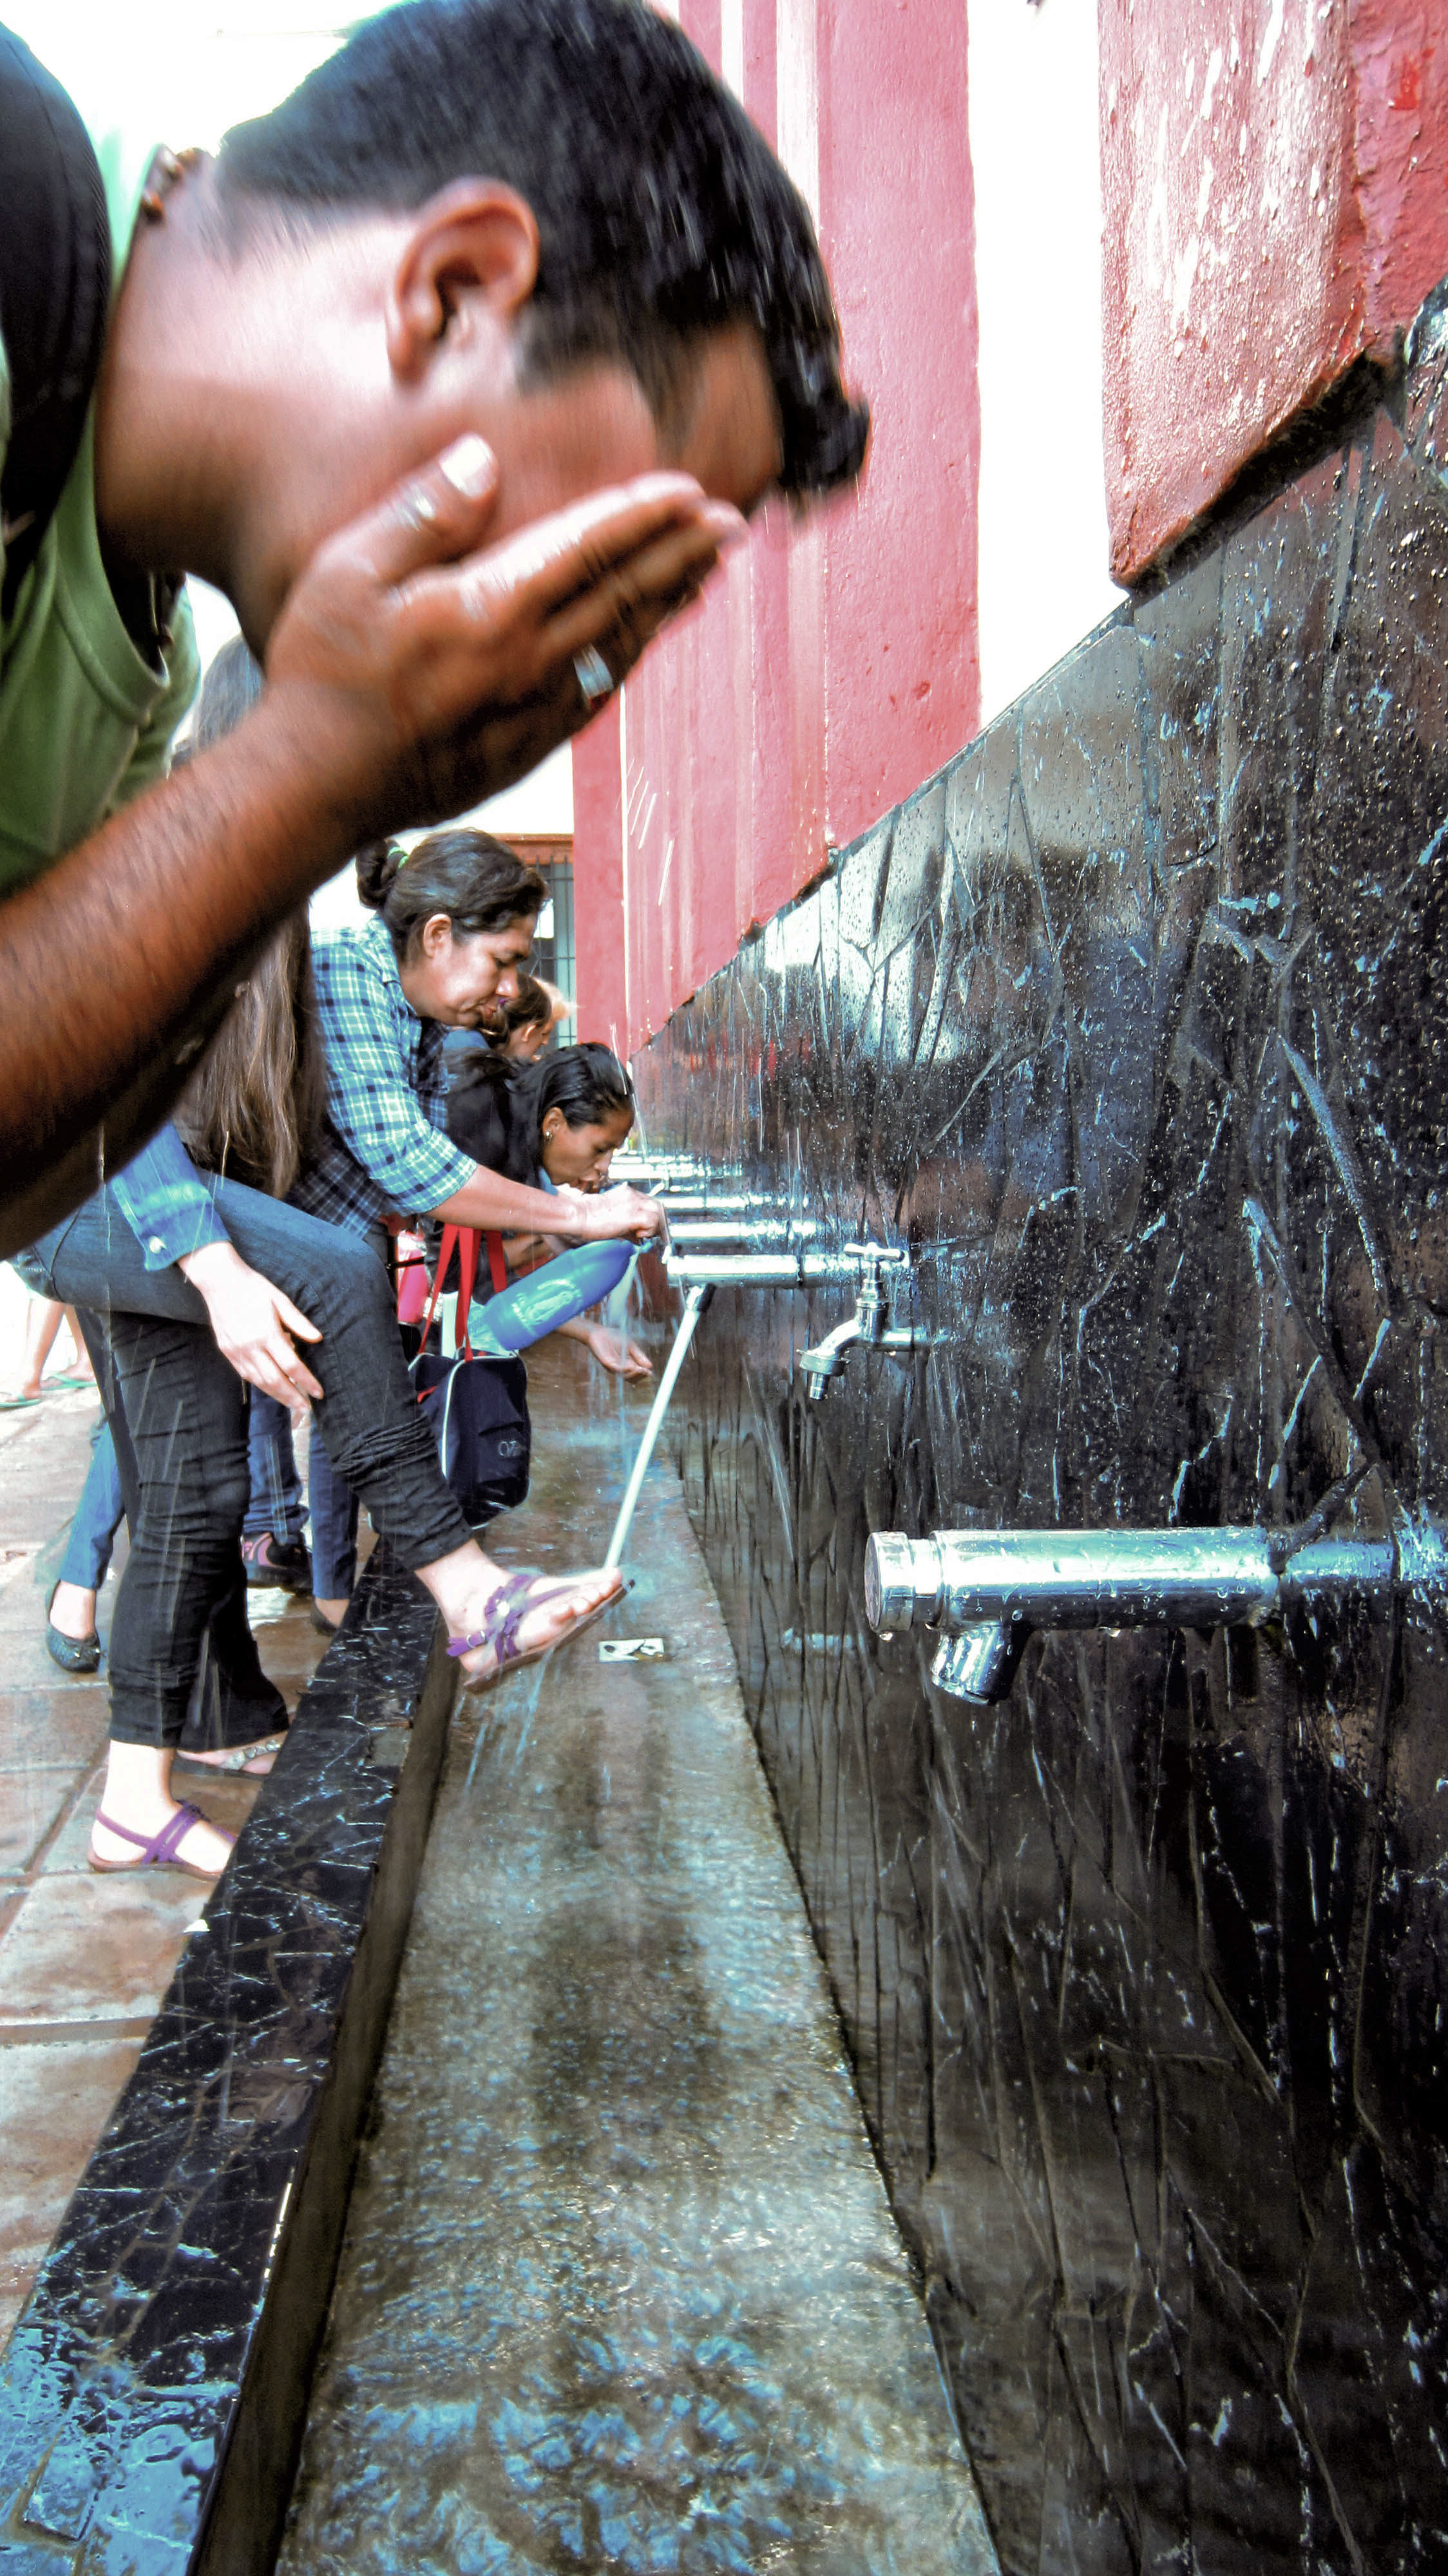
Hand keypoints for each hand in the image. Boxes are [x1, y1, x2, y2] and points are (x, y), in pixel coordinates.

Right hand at [177, 1241, 322, 1407]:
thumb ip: (298, 1322)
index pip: (291, 1365)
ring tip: (292, 1404)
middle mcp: (250, 1346)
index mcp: (266, 1333)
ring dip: (277, 1396)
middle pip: (275, 1380)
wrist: (219, 1282)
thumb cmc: (253, 1287)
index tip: (319, 1393)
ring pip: (259, 1381)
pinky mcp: (227, 1351)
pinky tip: (272, 1389)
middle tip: (307, 1409)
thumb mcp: (280, 1299)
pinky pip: (246, 1375)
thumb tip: (318, 1338)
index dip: (306, 1381)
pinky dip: (260, 1385)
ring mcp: (236, 1351)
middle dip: (292, 1397)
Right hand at [266, 434, 745, 838]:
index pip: (588, 549)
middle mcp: (527, 665)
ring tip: (704, 575)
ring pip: (621, 650)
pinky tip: (643, 643)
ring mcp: (531, 713)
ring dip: (667, 607)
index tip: (690, 492)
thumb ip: (424, 514)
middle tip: (729, 526)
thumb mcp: (348, 571)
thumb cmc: (321, 672)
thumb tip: (484, 462)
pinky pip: (596, 695)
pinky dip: (631, 660)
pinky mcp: (524, 751)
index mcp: (491, 611)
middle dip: (681, 558)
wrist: (314, 785)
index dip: (644, 517)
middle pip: (623, 599)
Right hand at [576, 1184, 665, 1245]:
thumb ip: (627, 1226)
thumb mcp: (613, 1219)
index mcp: (627, 1194)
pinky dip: (649, 1230)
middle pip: (658, 1206)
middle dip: (659, 1222)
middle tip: (653, 1235)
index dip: (654, 1218)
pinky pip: (652, 1221)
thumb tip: (637, 1237)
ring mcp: (633, 1203)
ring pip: (659, 1212)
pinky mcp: (632, 1214)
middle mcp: (632, 1195)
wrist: (578, 1214)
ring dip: (655, 1226)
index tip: (652, 1230)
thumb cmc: (588, 1218)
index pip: (650, 1203)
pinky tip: (638, 1235)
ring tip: (642, 1234)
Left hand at [583, 1325, 653, 1380]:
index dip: (644, 1374)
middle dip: (640, 1375)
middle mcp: (621, 1368)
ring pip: (625, 1376)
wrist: (599, 1332)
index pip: (637, 1374)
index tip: (649, 1372)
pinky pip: (617, 1369)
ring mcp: (614, 1367)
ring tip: (641, 1370)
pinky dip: (626, 1370)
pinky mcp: (607, 1364)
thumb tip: (650, 1366)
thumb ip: (639, 1356)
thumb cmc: (614, 1337)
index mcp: (628, 1363)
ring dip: (634, 1374)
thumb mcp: (631, 1346)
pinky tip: (633, 1367)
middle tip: (646, 1371)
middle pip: (632, 1378)